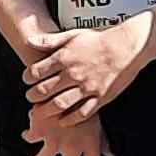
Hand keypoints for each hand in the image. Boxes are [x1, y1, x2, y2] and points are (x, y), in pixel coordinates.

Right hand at [23, 97, 105, 155]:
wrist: (65, 82)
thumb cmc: (84, 100)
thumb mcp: (97, 121)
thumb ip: (102, 141)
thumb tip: (111, 155)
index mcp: (91, 144)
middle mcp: (73, 146)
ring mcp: (55, 139)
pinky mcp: (39, 130)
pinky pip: (30, 139)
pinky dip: (28, 136)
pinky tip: (27, 134)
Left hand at [24, 11, 147, 119]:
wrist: (128, 45)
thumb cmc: (100, 39)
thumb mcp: (73, 34)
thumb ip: (50, 40)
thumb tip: (29, 40)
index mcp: (65, 57)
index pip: (36, 72)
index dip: (27, 78)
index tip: (26, 81)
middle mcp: (74, 73)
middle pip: (44, 90)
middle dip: (33, 97)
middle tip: (30, 99)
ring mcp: (87, 87)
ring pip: (60, 104)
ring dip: (46, 111)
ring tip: (39, 113)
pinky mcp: (100, 97)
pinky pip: (82, 113)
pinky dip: (69, 119)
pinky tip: (62, 121)